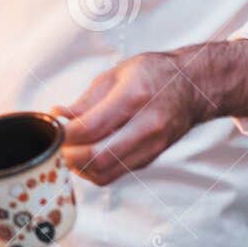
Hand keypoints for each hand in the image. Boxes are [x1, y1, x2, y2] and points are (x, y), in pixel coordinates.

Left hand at [52, 40, 247, 185]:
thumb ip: (85, 100)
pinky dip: (94, 170)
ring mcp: (152, 146)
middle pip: (98, 158)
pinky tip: (85, 156)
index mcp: (134, 97)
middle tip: (55, 146)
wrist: (195, 86)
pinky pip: (117, 173)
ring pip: (106, 173)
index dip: (64, 134)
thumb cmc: (154, 74)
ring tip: (67, 152)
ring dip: (79, 168)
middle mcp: (147, 126)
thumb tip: (58, 117)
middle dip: (69, 157)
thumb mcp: (116, 74)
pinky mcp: (152, 157)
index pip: (90, 128)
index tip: (53, 129)